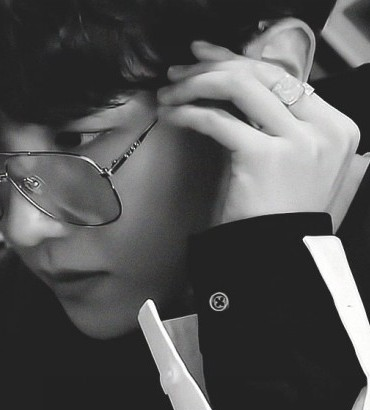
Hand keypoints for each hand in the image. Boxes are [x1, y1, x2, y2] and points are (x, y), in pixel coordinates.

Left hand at [157, 41, 359, 224]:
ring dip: (196, 85)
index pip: (282, 76)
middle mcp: (325, 127)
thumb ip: (272, 122)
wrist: (272, 257)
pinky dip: (189, 113)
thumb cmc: (273, 212)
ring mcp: (300, 141)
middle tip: (177, 72)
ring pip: (240, 87)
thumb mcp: (284, 159)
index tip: (203, 58)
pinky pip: (218, 120)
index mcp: (335, 125)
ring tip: (168, 93)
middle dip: (211, 67)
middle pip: (261, 75)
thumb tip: (231, 82)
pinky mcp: (266, 156)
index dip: (237, 61)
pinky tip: (171, 116)